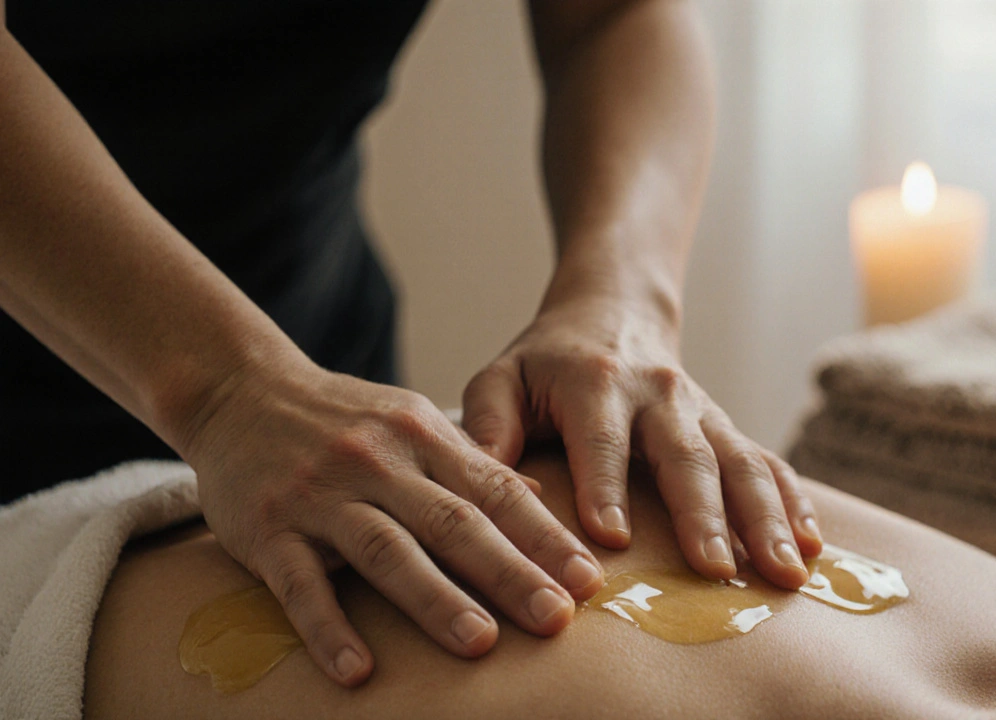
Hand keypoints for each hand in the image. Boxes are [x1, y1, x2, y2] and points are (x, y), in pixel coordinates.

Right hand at [181, 357, 603, 686]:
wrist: (239, 389)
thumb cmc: (342, 416)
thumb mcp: (413, 420)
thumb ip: (471, 461)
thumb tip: (540, 497)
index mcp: (423, 436)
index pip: (496, 490)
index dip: (544, 536)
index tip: (588, 579)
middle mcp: (379, 462)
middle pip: (453, 522)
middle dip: (509, 572)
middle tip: (556, 618)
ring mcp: (322, 495)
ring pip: (386, 550)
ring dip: (435, 599)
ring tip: (480, 644)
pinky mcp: (267, 529)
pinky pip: (300, 584)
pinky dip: (329, 628)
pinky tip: (357, 670)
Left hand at [462, 294, 822, 589]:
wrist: (614, 313)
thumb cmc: (546, 363)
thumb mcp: (502, 377)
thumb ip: (487, 423)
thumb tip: (477, 482)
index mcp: (595, 383)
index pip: (601, 438)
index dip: (605, 486)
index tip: (612, 539)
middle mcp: (658, 395)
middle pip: (686, 456)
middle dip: (704, 514)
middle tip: (715, 570)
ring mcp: (701, 412)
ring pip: (741, 462)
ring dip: (767, 518)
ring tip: (784, 572)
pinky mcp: (726, 427)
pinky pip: (768, 463)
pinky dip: (795, 502)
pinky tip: (813, 546)